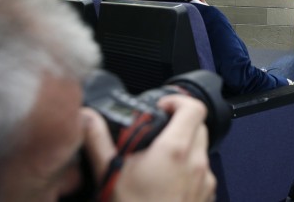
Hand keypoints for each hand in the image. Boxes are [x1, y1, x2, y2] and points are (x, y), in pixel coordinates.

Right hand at [82, 95, 215, 201]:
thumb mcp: (109, 175)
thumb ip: (98, 141)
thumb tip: (87, 119)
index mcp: (175, 151)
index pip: (193, 107)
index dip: (177, 100)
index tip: (162, 106)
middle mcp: (197, 163)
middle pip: (198, 126)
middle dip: (179, 124)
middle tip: (156, 133)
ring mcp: (205, 181)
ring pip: (201, 150)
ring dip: (183, 148)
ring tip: (156, 162)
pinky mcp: (207, 196)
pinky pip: (202, 173)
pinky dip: (187, 170)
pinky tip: (164, 184)